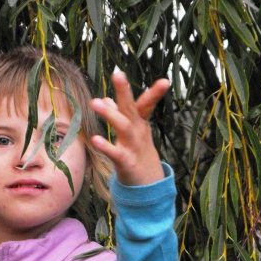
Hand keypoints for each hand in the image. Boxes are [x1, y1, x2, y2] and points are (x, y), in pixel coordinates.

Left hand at [90, 69, 169, 185]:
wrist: (147, 186)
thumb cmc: (137, 155)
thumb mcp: (132, 134)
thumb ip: (120, 115)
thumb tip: (106, 99)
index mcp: (140, 124)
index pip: (146, 104)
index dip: (155, 92)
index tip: (166, 80)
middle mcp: (138, 132)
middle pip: (132, 109)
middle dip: (125, 91)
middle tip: (118, 74)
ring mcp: (133, 147)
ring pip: (123, 127)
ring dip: (110, 114)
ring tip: (95, 102)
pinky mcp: (126, 163)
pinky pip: (115, 154)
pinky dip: (105, 146)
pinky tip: (94, 139)